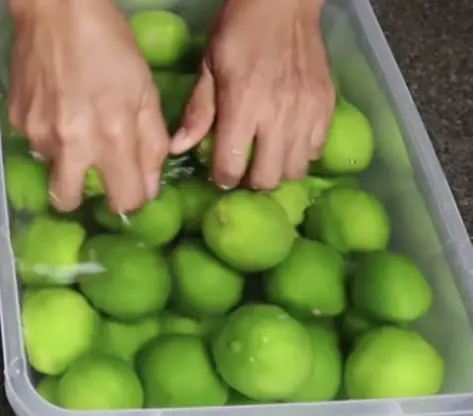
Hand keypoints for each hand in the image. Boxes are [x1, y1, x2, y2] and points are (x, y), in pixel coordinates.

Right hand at [7, 0, 168, 212]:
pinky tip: (63, 112)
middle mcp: (72, 145)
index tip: (135, 184)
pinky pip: (39, 147)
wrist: (59, 10)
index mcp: (113, 138)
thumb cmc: (113, 51)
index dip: (134, 197)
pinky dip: (54, 140)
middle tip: (101, 174)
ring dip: (70, 165)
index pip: (125, 200)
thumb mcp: (147, 95)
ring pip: (53, 174)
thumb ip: (152, 146)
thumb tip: (150, 188)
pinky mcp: (17, 121)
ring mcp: (39, 134)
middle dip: (89, 196)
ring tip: (81, 132)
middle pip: (70, 203)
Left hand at [171, 0, 334, 189]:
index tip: (220, 173)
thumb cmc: (239, 31)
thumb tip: (179, 148)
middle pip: (267, 177)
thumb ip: (198, 111)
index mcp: (243, 103)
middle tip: (244, 168)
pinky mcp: (326, 107)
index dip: (222, 177)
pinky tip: (288, 141)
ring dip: (277, 170)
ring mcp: (307, 112)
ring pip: (294, 170)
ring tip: (267, 157)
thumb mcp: (209, 65)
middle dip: (250, 181)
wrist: (284, 3)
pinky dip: (300, 154)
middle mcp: (278, 114)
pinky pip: (316, 151)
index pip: (232, 164)